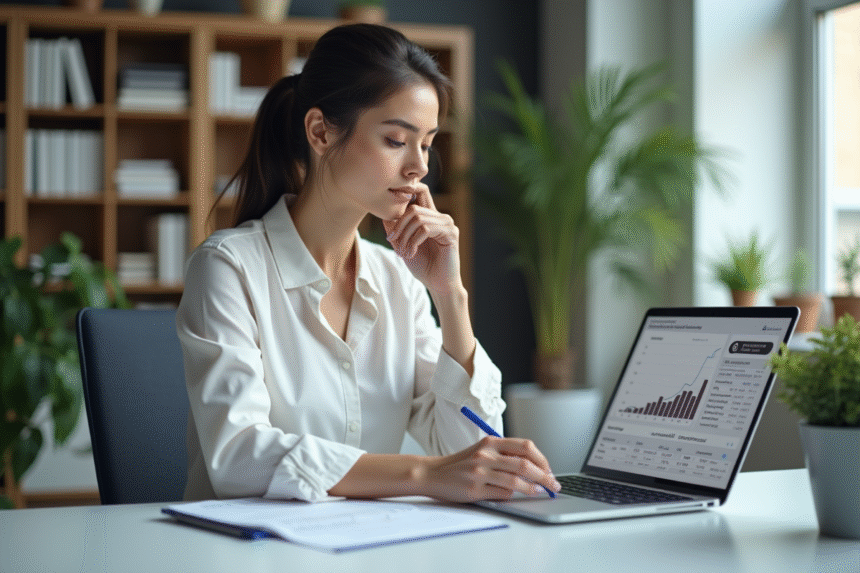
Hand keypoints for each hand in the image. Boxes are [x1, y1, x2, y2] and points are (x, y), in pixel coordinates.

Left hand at [383, 184, 461, 294]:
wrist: (438, 284)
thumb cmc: (423, 265)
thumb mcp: (403, 244)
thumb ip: (396, 229)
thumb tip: (384, 212)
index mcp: (431, 216)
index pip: (421, 191)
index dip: (409, 188)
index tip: (392, 196)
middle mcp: (440, 217)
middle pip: (414, 207)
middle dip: (398, 224)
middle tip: (392, 241)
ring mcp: (447, 224)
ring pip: (418, 218)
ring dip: (405, 236)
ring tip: (402, 252)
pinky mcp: (451, 234)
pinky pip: (426, 229)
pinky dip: (414, 241)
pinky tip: (411, 253)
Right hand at [421, 436, 561, 502]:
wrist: (432, 473)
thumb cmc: (461, 464)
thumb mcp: (482, 451)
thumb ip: (504, 455)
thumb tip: (534, 469)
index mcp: (490, 442)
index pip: (525, 446)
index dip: (542, 459)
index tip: (549, 470)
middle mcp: (486, 455)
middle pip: (525, 464)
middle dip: (544, 476)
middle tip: (553, 485)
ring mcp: (480, 472)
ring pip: (516, 481)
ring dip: (532, 489)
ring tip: (539, 492)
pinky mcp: (474, 490)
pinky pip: (502, 494)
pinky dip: (513, 496)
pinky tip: (516, 495)